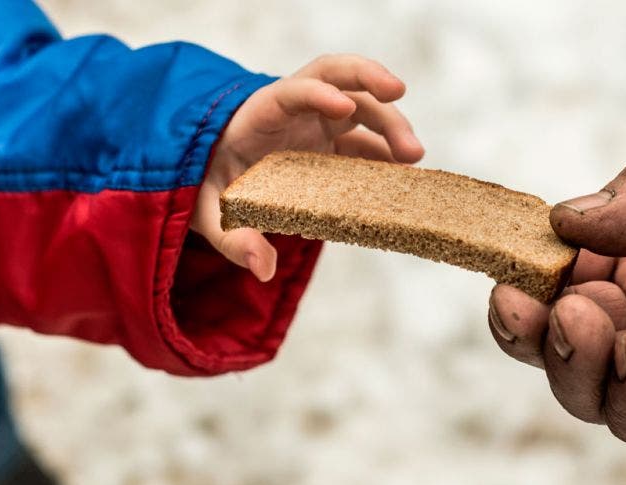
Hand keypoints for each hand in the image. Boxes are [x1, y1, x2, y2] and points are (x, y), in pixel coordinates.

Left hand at [191, 54, 423, 280]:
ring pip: (361, 105)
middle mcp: (294, 111)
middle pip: (336, 75)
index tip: (343, 107)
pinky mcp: (335, 142)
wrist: (215, 176)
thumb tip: (263, 267)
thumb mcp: (210, 214)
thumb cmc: (212, 185)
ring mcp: (318, 123)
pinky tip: (405, 174)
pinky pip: (367, 140)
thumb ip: (233, 238)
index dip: (317, 93)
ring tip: (415, 157)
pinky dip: (389, 152)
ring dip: (391, 123)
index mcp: (260, 116)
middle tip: (400, 91)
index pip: (290, 91)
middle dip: (368, 76)